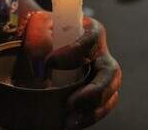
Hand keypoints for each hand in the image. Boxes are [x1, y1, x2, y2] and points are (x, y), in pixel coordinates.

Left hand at [21, 11, 121, 128]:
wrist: (38, 47)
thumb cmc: (41, 32)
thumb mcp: (36, 27)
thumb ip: (38, 38)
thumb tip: (42, 66)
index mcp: (88, 31)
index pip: (91, 38)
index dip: (74, 51)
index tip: (50, 63)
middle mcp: (99, 54)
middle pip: (111, 72)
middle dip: (96, 91)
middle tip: (71, 104)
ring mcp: (98, 75)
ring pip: (110, 93)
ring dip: (93, 110)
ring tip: (69, 121)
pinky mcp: (93, 92)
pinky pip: (100, 107)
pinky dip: (87, 117)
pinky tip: (69, 123)